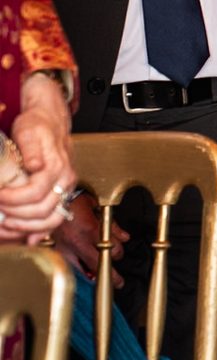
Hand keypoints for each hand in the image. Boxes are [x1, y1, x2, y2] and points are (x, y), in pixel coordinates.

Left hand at [0, 74, 76, 236]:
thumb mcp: (28, 132)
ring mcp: (65, 188)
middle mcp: (65, 180)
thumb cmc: (37, 126)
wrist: (51, 121)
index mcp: (56, 167)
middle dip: (17, 216)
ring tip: (8, 226)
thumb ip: (32, 151)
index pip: (36, 193)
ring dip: (28, 228)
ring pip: (52, 219)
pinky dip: (42, 231)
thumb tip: (35, 166)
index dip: (14, 200)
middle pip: (44, 210)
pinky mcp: (61, 193)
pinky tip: (29, 238)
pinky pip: (55, 217)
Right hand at [54, 197, 127, 285]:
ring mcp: (64, 248)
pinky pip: (68, 266)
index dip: (118, 252)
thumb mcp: (96, 206)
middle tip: (118, 282)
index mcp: (90, 229)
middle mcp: (77, 242)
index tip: (119, 252)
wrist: (49, 198)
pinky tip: (84, 275)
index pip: (111, 248)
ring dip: (93, 276)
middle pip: (98, 264)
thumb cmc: (72, 199)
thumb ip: (112, 224)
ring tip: (101, 281)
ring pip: (82, 270)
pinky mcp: (55, 250)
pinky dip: (77, 272)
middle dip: (111, 276)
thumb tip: (125, 237)